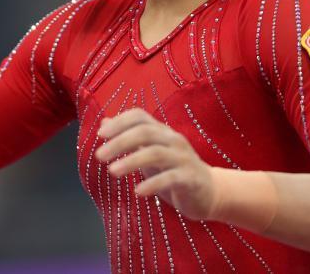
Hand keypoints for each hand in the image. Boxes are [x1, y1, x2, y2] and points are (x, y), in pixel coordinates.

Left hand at [95, 108, 215, 219]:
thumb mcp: (149, 153)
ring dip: (131, 161)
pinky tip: (138, 191)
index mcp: (162, 131)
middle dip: (120, 142)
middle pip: (145, 132)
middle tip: (99, 156)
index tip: (100, 134)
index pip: (140, 116)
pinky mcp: (191, 178)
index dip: (119, 122)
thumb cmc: (173, 171)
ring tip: (112, 172)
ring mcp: (183, 158)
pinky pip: (171, 178)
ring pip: (156, 153)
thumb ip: (129, 139)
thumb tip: (104, 122)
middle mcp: (173, 140)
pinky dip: (153, 183)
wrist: (209, 192)